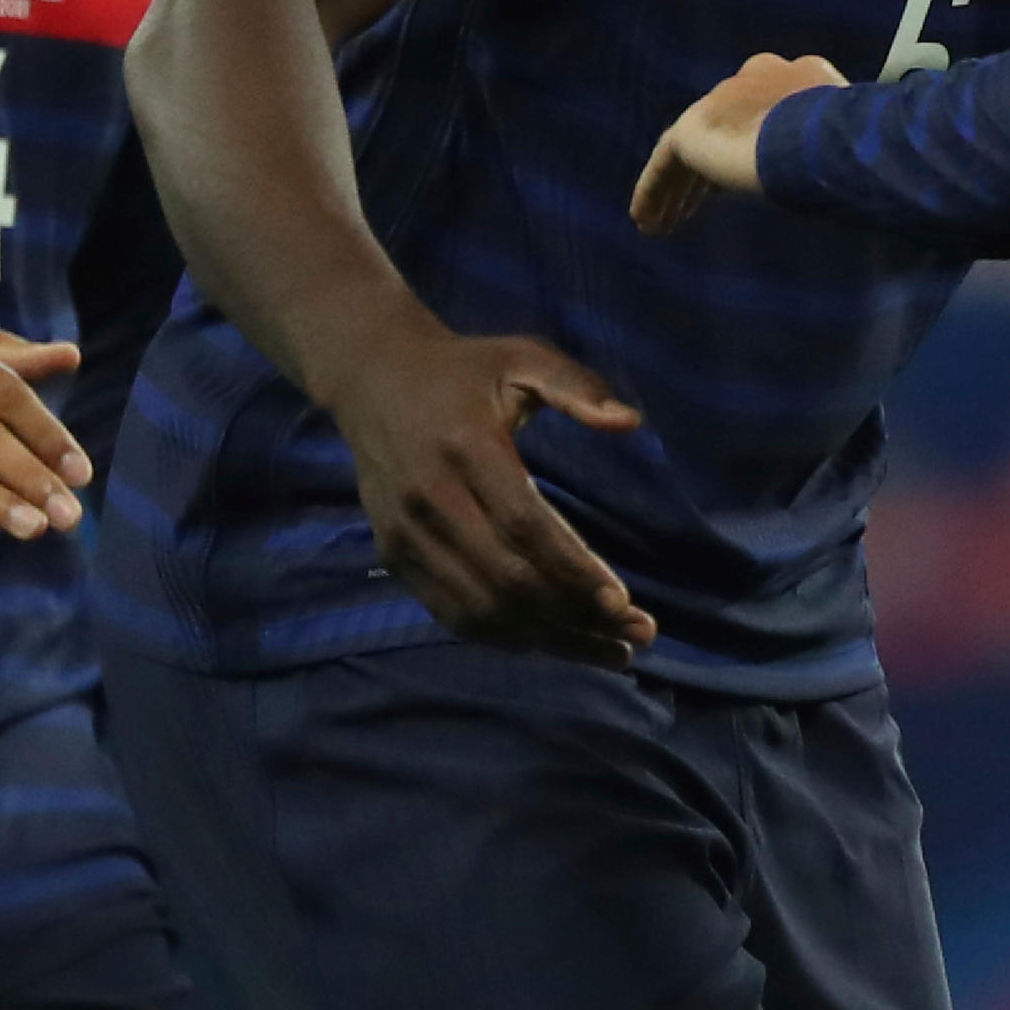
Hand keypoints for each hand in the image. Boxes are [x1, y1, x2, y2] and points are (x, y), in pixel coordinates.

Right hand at [325, 321, 656, 659]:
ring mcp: (406, 533)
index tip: (623, 601)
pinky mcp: (393, 553)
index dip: (573, 569)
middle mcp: (430, 497)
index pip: (524, 525)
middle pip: (507, 579)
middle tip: (637, 636)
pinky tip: (552, 642)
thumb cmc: (463, 370)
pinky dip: (503, 637)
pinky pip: (450, 612)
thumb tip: (631, 421)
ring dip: (549, 639)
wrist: (371, 378)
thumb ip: (576, 386)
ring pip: (481, 608)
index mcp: (466, 448)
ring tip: (608, 652)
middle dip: (577, 616)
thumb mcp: (522, 357)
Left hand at [631, 52, 846, 236]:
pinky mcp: (695, 127)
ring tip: (662, 225)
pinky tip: (646, 220)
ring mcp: (721, 100)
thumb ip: (836, 151)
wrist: (825, 138)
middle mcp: (754, 78)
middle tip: (691, 209)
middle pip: (721, 128)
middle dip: (705, 174)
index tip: (739, 183)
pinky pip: (666, 162)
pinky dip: (653, 190)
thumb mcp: (850, 146)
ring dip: (676, 190)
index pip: (762, 111)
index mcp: (796, 76)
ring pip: (691, 150)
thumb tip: (855, 180)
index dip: (750, 146)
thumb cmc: (855, 147)